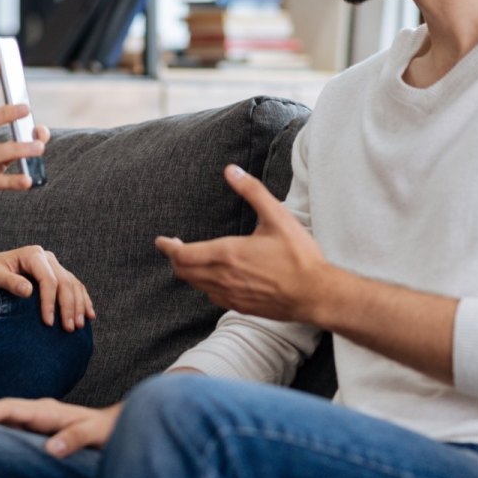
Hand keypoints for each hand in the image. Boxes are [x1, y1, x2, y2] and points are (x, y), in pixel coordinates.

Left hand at [0, 245, 95, 330]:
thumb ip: (10, 282)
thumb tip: (28, 291)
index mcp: (33, 255)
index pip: (49, 280)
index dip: (50, 302)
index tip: (48, 322)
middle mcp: (47, 258)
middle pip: (65, 282)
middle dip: (69, 307)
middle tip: (69, 328)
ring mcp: (53, 266)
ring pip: (73, 285)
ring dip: (79, 305)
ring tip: (78, 326)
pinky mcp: (55, 276)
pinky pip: (74, 287)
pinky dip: (83, 300)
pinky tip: (89, 315)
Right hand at [0, 398, 120, 457]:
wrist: (112, 426)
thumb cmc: (104, 431)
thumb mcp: (94, 434)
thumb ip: (74, 439)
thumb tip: (51, 449)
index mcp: (45, 410)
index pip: (9, 409)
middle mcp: (34, 410)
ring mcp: (30, 417)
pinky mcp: (30, 426)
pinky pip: (1, 424)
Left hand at [156, 164, 329, 322]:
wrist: (316, 295)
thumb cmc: (299, 256)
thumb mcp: (277, 216)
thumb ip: (252, 191)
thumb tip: (231, 170)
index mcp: (227, 254)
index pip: (183, 254)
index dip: (168, 247)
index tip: (161, 241)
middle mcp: (223, 277)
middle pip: (184, 272)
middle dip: (175, 259)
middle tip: (173, 247)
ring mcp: (231, 295)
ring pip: (197, 285)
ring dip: (189, 272)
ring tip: (190, 260)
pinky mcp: (241, 307)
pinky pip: (212, 297)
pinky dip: (205, 286)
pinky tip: (214, 279)